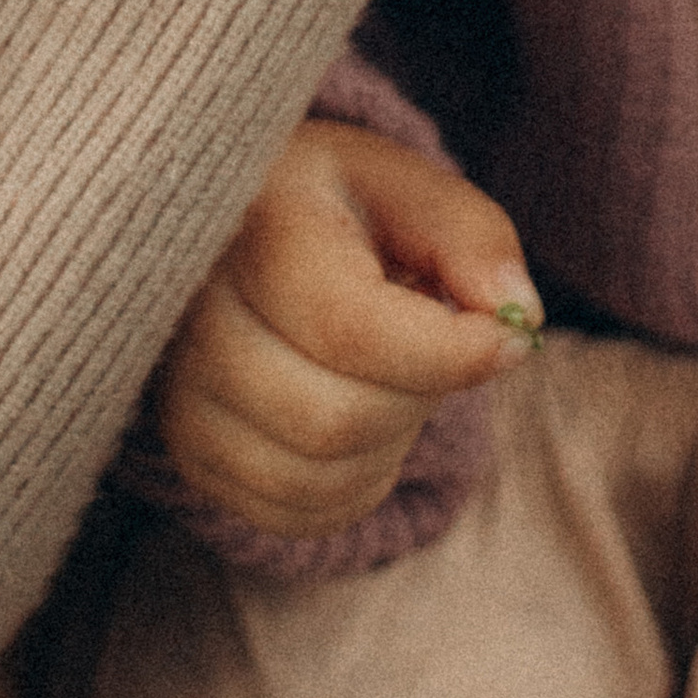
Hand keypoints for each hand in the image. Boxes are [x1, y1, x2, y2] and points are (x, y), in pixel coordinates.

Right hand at [155, 117, 542, 535]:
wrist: (239, 228)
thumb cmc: (337, 206)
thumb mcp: (409, 186)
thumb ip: (473, 238)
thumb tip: (518, 317)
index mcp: (255, 224)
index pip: (348, 330)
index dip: (446, 354)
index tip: (506, 339)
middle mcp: (194, 315)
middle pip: (334, 418)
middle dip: (420, 397)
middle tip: (440, 346)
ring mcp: (179, 393)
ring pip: (313, 476)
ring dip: (391, 444)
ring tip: (396, 376)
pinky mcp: (188, 451)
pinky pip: (292, 511)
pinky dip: (355, 485)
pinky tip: (364, 419)